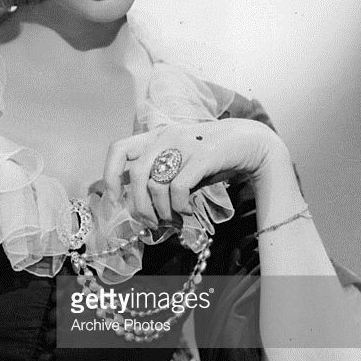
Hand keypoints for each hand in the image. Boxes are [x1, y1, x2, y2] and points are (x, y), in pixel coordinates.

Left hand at [102, 120, 288, 227]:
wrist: (250, 143)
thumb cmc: (211, 158)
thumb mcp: (180, 162)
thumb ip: (160, 177)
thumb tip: (138, 207)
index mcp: (155, 137)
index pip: (118, 149)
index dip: (109, 175)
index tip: (115, 200)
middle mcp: (166, 137)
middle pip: (135, 175)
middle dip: (139, 206)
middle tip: (151, 223)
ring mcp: (184, 145)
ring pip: (155, 185)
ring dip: (161, 211)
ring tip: (173, 220)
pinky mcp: (203, 156)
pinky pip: (179, 188)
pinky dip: (179, 207)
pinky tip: (187, 212)